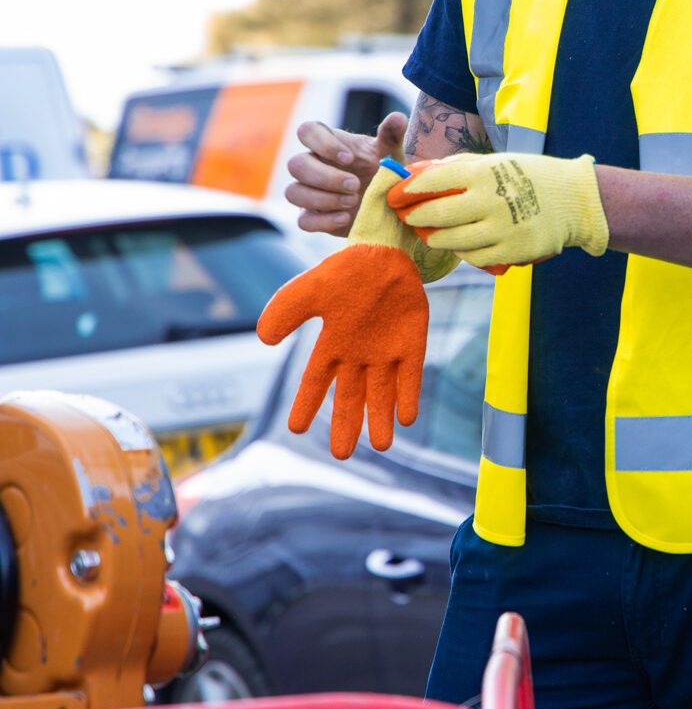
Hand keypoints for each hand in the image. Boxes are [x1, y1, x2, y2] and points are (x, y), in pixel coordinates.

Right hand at [256, 243, 428, 458]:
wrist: (384, 252)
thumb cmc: (345, 271)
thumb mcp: (310, 289)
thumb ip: (287, 311)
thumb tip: (263, 339)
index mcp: (332, 344)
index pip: (316, 382)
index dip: (306, 405)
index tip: (296, 430)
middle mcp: (358, 354)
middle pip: (351, 397)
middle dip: (347, 425)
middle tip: (342, 456)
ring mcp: (387, 351)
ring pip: (382, 393)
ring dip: (381, 419)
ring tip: (382, 445)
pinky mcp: (412, 344)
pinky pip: (410, 376)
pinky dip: (408, 396)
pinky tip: (407, 418)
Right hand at [284, 112, 407, 236]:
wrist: (391, 203)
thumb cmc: (385, 170)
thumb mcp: (391, 153)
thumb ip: (391, 135)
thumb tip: (398, 117)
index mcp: (328, 143)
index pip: (307, 131)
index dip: (323, 144)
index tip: (349, 158)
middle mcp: (314, 165)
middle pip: (296, 165)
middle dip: (325, 177)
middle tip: (355, 185)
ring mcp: (310, 192)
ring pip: (293, 193)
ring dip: (322, 199)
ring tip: (352, 202)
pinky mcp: (314, 217)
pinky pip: (303, 221)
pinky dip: (323, 221)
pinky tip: (346, 218)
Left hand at [388, 152, 608, 269]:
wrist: (574, 200)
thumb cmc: (527, 176)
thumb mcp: (495, 162)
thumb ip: (458, 167)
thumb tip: (418, 174)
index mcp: (484, 173)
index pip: (434, 181)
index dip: (409, 189)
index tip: (395, 195)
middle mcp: (491, 201)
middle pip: (438, 214)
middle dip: (417, 216)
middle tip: (408, 217)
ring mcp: (503, 229)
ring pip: (453, 240)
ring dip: (435, 237)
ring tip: (430, 233)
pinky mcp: (512, 251)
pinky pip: (474, 257)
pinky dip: (462, 252)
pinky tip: (459, 244)